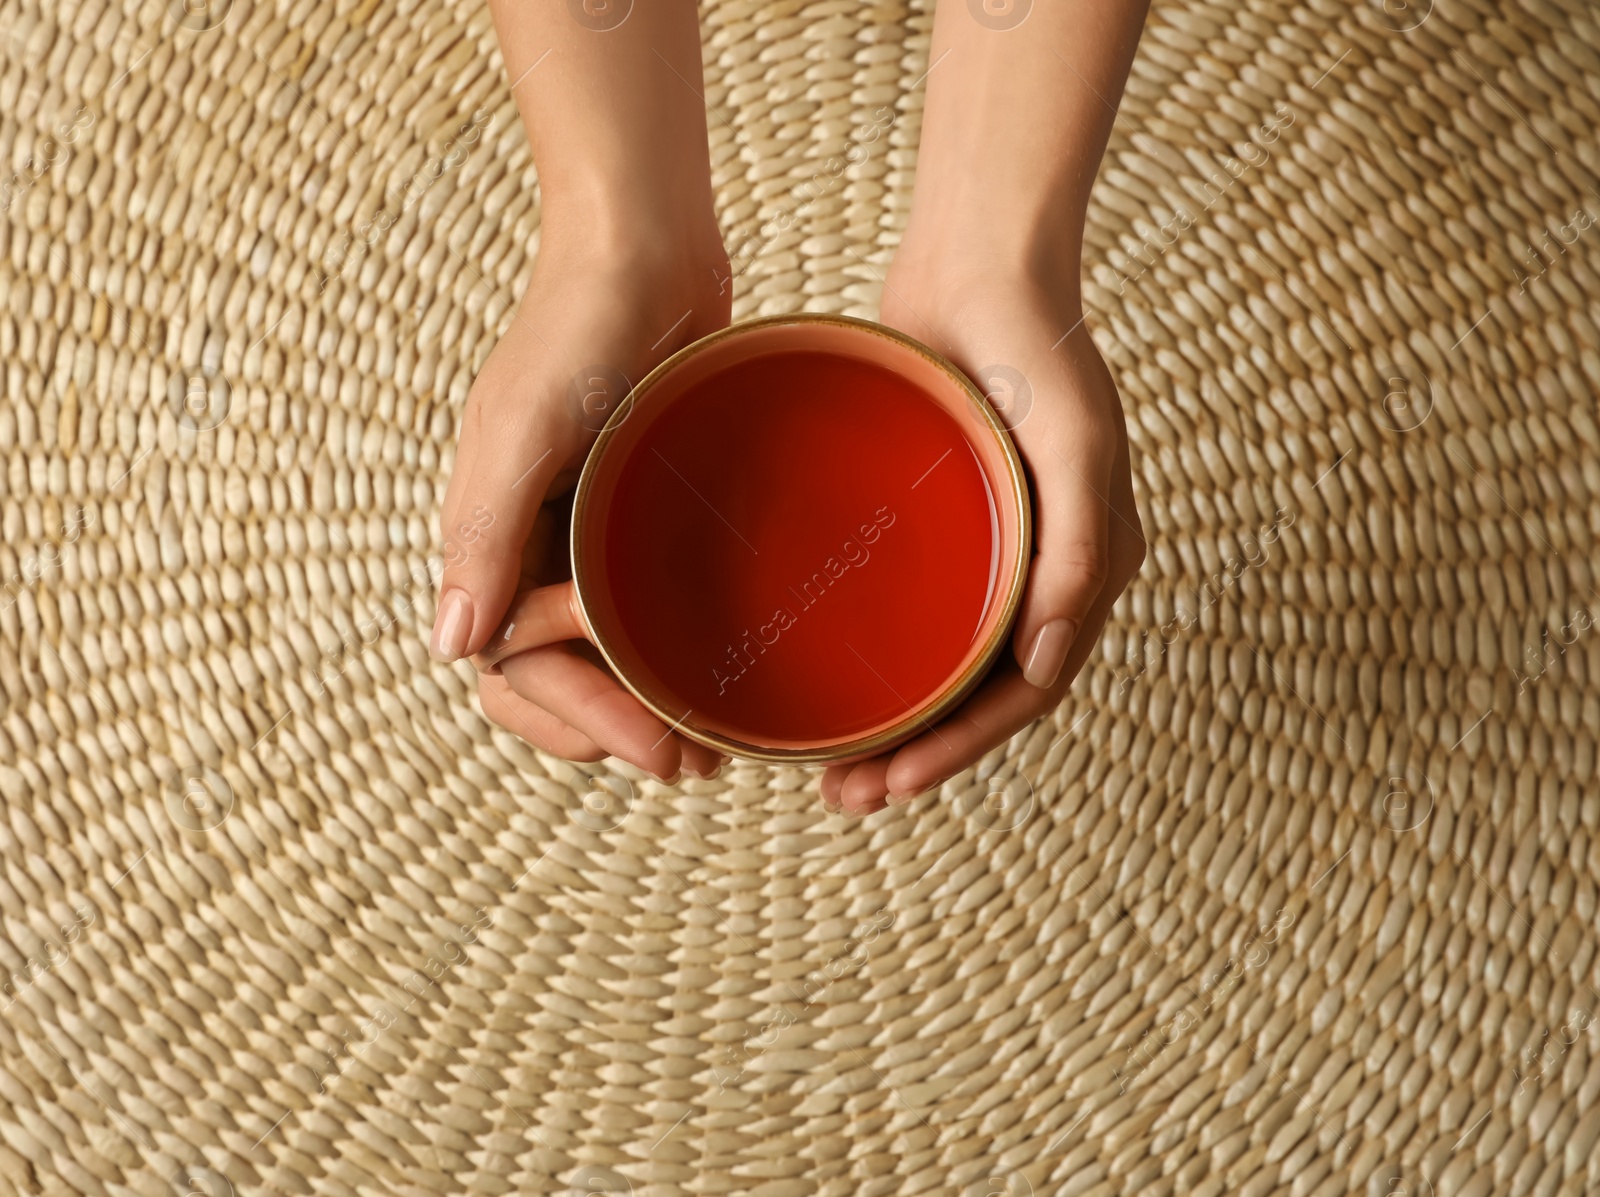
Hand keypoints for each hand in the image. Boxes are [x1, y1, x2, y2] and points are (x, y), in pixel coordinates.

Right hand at [433, 235, 732, 781]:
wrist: (642, 251)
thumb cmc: (575, 329)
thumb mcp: (521, 430)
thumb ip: (483, 533)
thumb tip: (452, 648)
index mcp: (489, 542)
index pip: (514, 671)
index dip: (578, 722)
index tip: (656, 750)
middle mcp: (532, 550)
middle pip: (554, 680)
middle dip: (611, 731)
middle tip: (691, 764)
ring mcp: (589, 536)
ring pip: (604, 655)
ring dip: (644, 705)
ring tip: (711, 742)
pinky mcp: (641, 514)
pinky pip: (647, 605)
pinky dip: (673, 649)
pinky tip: (721, 671)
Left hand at [820, 255, 1145, 814]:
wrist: (981, 262)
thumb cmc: (1040, 348)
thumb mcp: (1077, 446)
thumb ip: (1078, 551)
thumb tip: (1044, 666)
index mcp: (1086, 571)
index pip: (1025, 693)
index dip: (962, 750)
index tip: (892, 786)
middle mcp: (1040, 573)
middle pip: (977, 696)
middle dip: (917, 758)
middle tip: (844, 799)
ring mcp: (988, 550)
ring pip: (939, 666)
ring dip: (892, 725)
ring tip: (828, 771)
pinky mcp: (939, 522)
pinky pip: (911, 610)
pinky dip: (877, 658)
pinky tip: (827, 679)